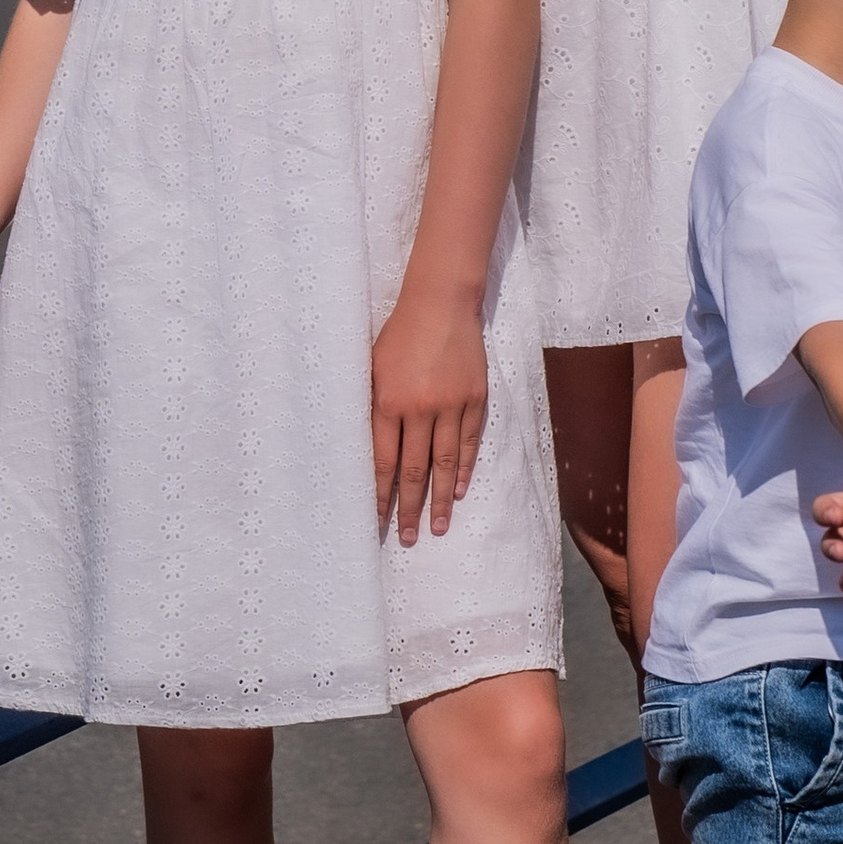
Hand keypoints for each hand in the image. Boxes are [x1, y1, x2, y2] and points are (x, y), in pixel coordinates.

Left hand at [370, 285, 487, 544]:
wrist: (440, 304)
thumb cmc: (399, 335)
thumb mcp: (373, 369)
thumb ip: (372, 408)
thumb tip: (368, 452)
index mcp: (388, 403)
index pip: (382, 463)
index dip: (379, 496)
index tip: (376, 523)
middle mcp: (419, 409)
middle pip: (412, 470)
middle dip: (408, 508)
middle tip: (407, 539)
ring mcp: (450, 405)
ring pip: (444, 462)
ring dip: (440, 499)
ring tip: (438, 527)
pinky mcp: (474, 398)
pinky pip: (468, 441)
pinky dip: (464, 468)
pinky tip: (459, 489)